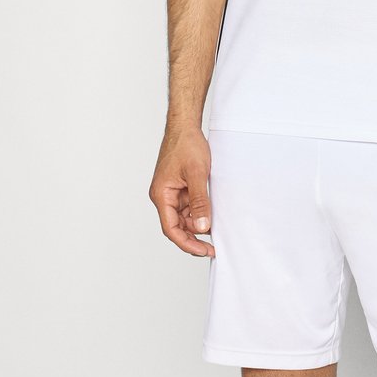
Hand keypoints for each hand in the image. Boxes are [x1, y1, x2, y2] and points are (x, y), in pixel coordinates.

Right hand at [149, 125, 215, 256]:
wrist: (185, 126)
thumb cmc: (187, 145)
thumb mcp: (197, 174)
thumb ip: (200, 201)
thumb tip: (203, 226)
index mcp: (161, 195)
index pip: (171, 228)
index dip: (186, 243)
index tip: (203, 250)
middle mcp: (163, 196)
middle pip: (176, 226)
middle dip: (193, 238)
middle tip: (212, 248)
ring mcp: (171, 193)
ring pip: (183, 217)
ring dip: (196, 225)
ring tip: (215, 231)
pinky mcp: (179, 188)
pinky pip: (187, 207)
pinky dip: (198, 213)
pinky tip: (210, 217)